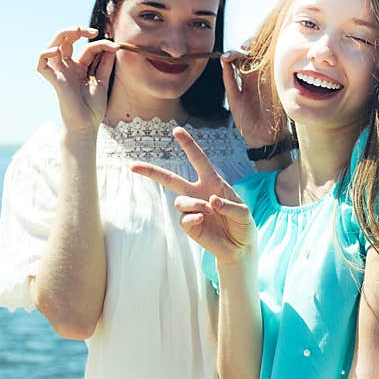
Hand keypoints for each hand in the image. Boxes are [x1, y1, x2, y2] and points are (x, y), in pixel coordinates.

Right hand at [36, 26, 118, 133]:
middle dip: (77, 30)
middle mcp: (67, 67)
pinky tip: (58, 50)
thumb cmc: (93, 108)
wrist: (87, 126)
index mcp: (79, 67)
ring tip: (76, 31)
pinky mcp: (54, 80)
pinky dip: (45, 53)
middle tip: (93, 31)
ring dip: (62, 34)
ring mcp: (60, 73)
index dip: (101, 43)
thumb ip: (105, 64)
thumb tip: (113, 45)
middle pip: (65, 40)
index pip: (87, 48)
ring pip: (51, 45)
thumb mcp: (102, 81)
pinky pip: (41, 63)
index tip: (115, 46)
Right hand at [131, 128, 255, 264]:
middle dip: (152, 172)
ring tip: (207, 211)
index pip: (199, 160)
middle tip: (134, 166)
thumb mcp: (244, 213)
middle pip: (171, 179)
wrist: (240, 248)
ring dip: (193, 203)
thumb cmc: (243, 225)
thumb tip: (210, 201)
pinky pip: (183, 218)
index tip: (177, 131)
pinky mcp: (190, 226)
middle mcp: (198, 193)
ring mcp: (192, 210)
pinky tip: (201, 220)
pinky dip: (192, 217)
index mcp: (212, 182)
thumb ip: (230, 205)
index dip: (188, 145)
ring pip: (180, 201)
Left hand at [220, 47, 285, 147]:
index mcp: (246, 78)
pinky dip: (272, 60)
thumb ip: (229, 80)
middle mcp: (258, 75)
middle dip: (250, 45)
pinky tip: (266, 56)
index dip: (234, 53)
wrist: (262, 136)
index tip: (226, 56)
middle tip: (244, 48)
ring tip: (252, 49)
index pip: (241, 58)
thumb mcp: (234, 98)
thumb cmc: (246, 120)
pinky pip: (277, 68)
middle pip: (256, 52)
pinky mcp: (280, 84)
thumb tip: (223, 60)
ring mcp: (270, 78)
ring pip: (267, 56)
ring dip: (261, 49)